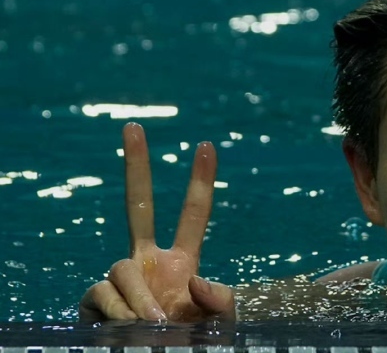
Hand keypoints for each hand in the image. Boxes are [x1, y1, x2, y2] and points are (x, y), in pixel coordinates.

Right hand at [79, 123, 235, 321]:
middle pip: (137, 206)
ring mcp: (122, 280)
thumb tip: (191, 280)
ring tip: (156, 323)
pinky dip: (121, 310)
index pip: (193, 215)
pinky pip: (104, 293)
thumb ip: (219, 300)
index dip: (201, 182)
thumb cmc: (192, 343)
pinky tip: (132, 327)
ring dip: (140, 297)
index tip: (208, 145)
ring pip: (122, 269)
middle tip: (133, 126)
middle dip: (136, 167)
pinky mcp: (96, 302)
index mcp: (182, 262)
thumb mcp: (217, 322)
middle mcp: (148, 262)